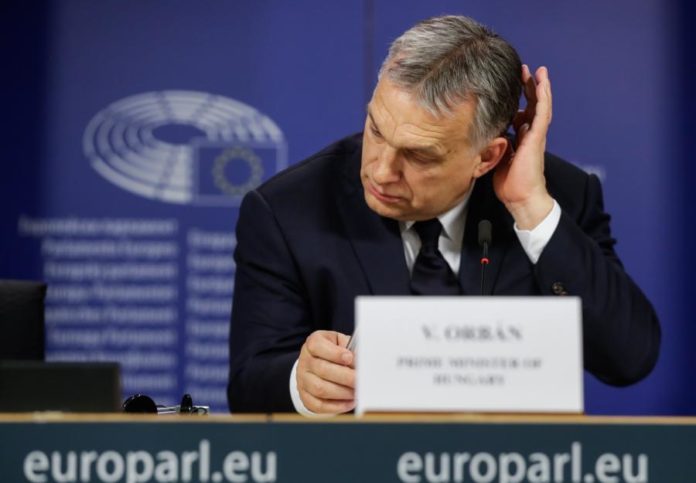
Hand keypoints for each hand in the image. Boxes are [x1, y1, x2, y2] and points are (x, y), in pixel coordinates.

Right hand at [296, 330, 354, 413]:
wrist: (319, 364)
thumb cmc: (334, 352)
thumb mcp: (341, 343)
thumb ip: (351, 349)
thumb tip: (362, 361)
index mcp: (313, 343)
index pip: (317, 346)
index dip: (334, 353)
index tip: (350, 358)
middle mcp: (305, 361)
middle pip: (322, 370)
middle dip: (345, 376)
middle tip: (360, 380)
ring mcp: (302, 380)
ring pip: (320, 389)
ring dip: (342, 392)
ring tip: (356, 392)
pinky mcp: (305, 397)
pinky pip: (319, 405)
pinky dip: (337, 406)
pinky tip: (349, 402)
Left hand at [493, 64, 553, 229]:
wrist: (521, 197)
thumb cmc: (510, 183)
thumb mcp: (499, 157)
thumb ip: (497, 143)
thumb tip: (488, 133)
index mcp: (522, 139)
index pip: (522, 113)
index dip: (518, 99)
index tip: (511, 84)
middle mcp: (531, 134)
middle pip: (531, 105)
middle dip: (528, 87)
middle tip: (523, 70)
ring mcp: (536, 135)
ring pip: (540, 106)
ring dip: (539, 87)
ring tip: (537, 71)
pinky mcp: (537, 138)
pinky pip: (542, 113)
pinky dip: (543, 97)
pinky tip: (543, 84)